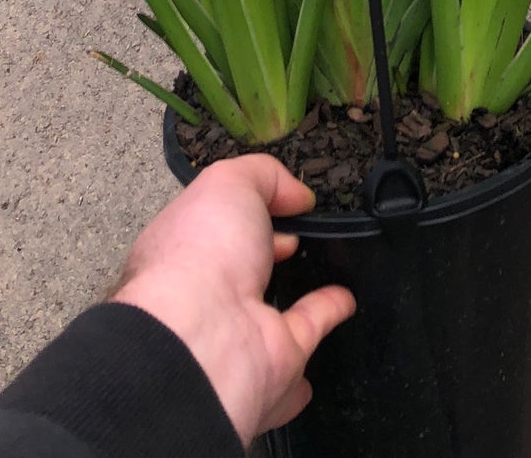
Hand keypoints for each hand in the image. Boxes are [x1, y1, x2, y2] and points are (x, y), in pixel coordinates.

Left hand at [111, 155, 355, 443]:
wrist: (205, 338)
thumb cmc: (204, 249)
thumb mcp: (229, 182)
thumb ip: (264, 175)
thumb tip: (297, 195)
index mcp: (183, 248)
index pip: (212, 224)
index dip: (243, 207)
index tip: (278, 199)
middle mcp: (206, 290)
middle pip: (240, 266)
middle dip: (266, 248)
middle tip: (298, 231)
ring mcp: (240, 327)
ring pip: (272, 301)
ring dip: (296, 285)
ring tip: (326, 262)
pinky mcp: (276, 356)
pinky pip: (308, 327)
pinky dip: (328, 311)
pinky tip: (348, 298)